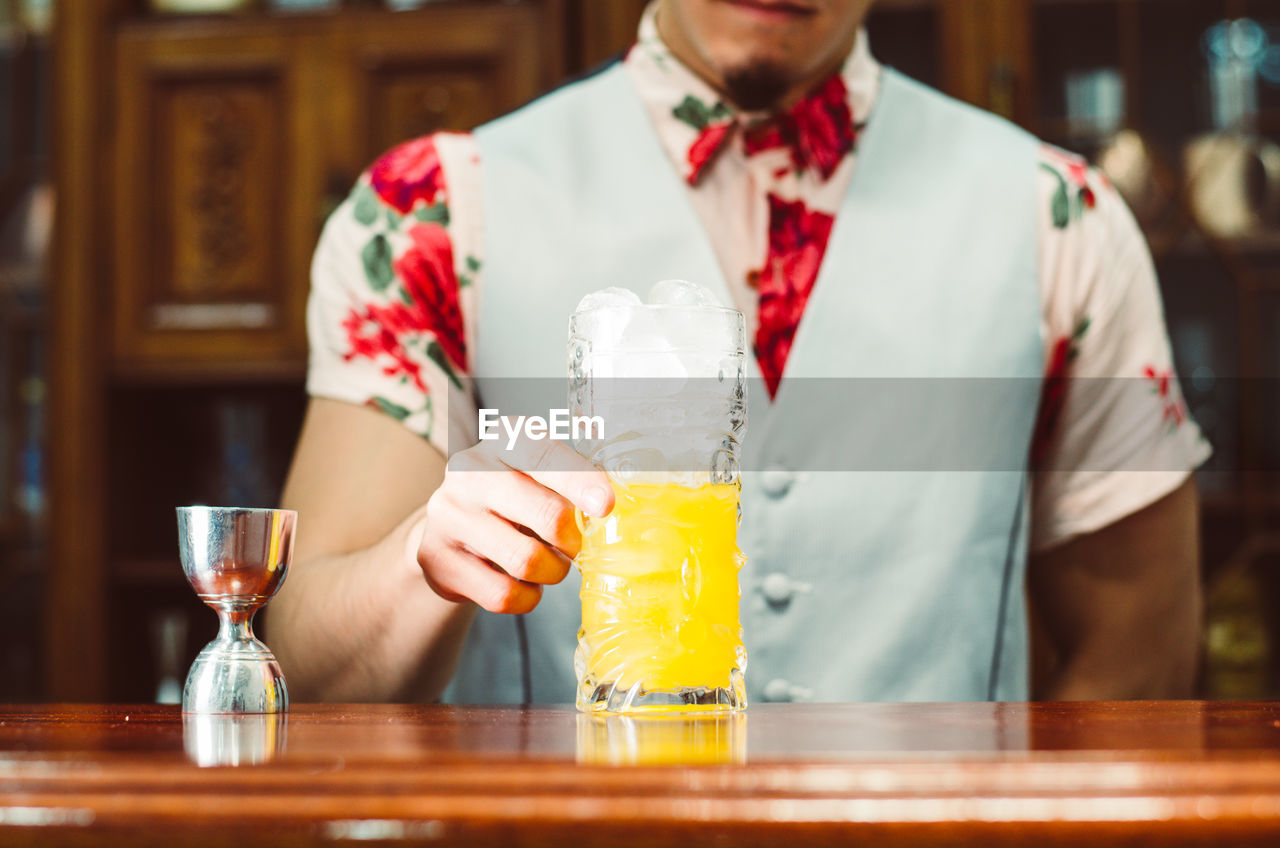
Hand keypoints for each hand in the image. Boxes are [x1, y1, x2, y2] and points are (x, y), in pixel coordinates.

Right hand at [415, 436, 613, 613]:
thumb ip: (575, 476)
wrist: (449, 528)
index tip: (606, 505)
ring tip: (550, 564)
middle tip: (575, 546)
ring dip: (553, 571)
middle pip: (547, 514)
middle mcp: (470, 470)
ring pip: (526, 561)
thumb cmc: (512, 495)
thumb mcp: (538, 470)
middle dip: (574, 540)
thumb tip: (614, 497)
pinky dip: (527, 597)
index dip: (581, 481)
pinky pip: (502, 594)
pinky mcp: (437, 558)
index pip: (547, 455)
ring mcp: (449, 514)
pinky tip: (524, 583)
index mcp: (504, 438)